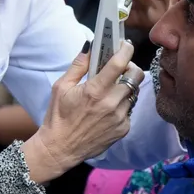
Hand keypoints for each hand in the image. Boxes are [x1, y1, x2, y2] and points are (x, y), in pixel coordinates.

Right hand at [23, 40, 144, 182]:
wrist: (60, 149)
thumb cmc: (58, 116)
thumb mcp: (61, 87)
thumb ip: (78, 65)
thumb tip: (90, 46)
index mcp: (95, 90)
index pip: (119, 63)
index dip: (126, 50)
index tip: (125, 45)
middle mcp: (111, 103)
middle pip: (135, 76)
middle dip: (130, 67)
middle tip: (120, 68)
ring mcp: (119, 117)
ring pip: (134, 92)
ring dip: (126, 86)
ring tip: (113, 88)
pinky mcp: (123, 129)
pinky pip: (130, 109)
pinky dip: (123, 104)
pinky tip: (109, 107)